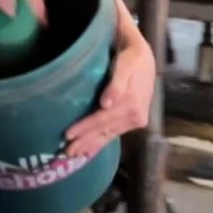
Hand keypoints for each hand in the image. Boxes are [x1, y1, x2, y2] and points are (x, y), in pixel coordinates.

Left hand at [64, 29, 154, 157]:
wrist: (145, 57)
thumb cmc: (130, 59)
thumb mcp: (125, 65)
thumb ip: (116, 85)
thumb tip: (106, 104)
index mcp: (132, 105)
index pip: (102, 119)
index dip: (85, 128)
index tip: (67, 135)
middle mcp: (135, 116)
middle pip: (104, 130)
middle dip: (86, 142)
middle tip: (67, 153)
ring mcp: (136, 120)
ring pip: (109, 135)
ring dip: (93, 146)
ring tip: (76, 155)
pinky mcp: (134, 121)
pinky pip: (115, 133)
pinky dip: (102, 142)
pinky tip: (92, 151)